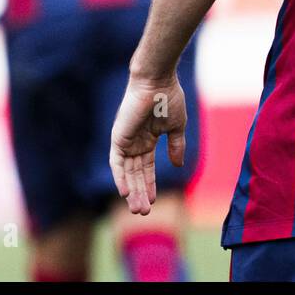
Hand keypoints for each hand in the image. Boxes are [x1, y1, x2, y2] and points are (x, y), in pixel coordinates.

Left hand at [109, 73, 186, 214]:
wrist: (158, 82)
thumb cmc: (169, 99)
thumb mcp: (177, 126)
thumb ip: (176, 146)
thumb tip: (178, 165)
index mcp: (148, 139)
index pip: (147, 168)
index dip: (150, 184)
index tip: (154, 201)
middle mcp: (134, 142)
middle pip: (136, 174)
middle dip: (140, 193)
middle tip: (144, 212)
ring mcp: (125, 141)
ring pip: (126, 172)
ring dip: (132, 190)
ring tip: (138, 209)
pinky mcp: (118, 137)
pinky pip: (116, 162)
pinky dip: (120, 177)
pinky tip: (126, 192)